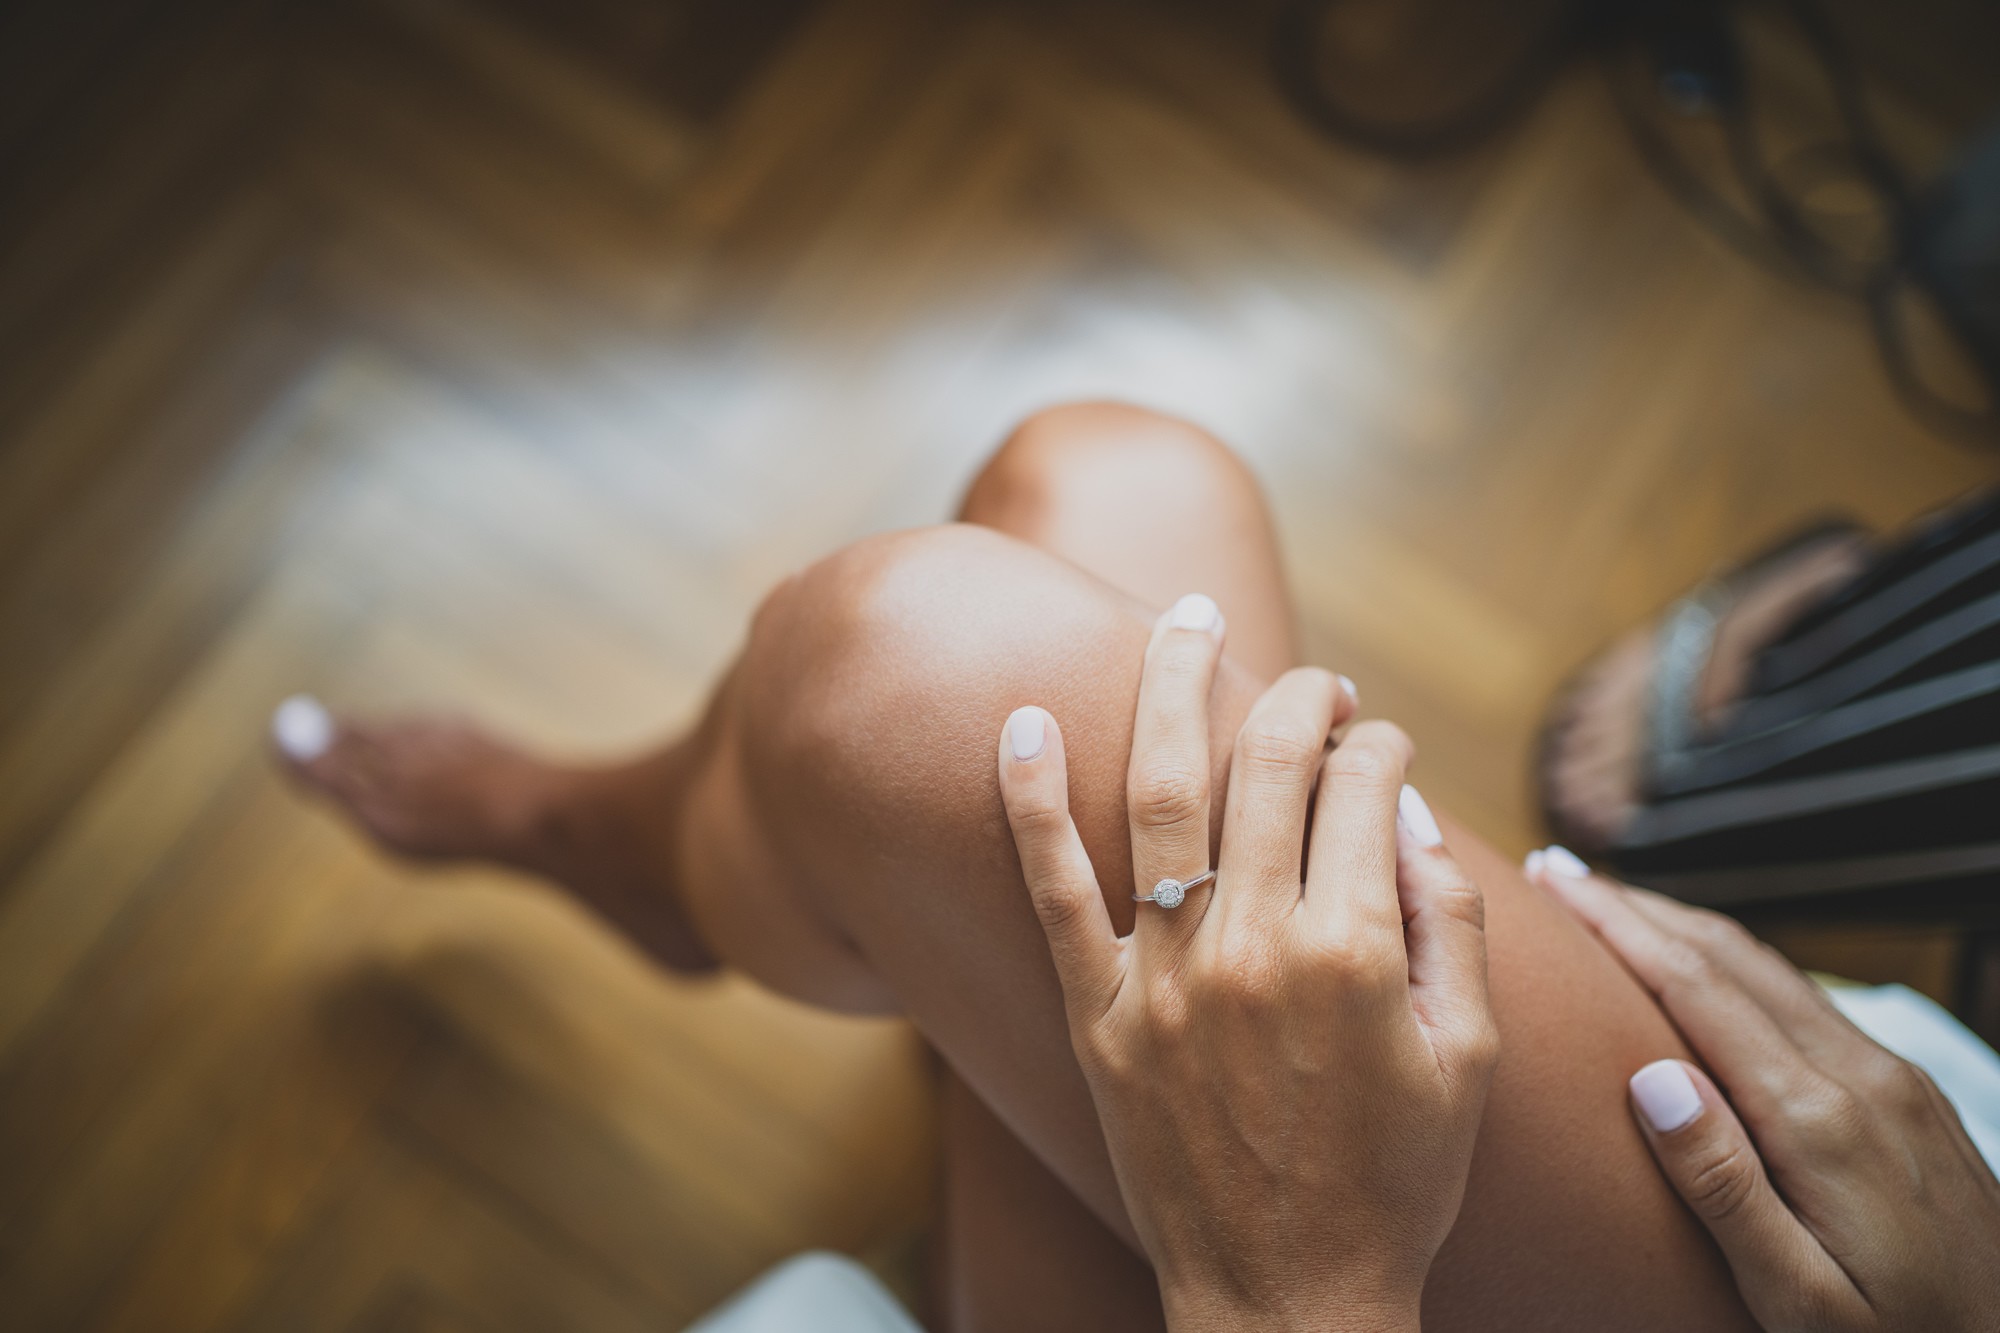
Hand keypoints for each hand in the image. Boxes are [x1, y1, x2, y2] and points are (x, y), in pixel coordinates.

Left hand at [995, 595, 1499, 1332]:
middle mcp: (1252, 943)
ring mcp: (1165, 974)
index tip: (1383, 743)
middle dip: (1299, 697)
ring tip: (1180, 618)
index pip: (1363, 788)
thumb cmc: (1394, 1184)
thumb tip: (1411, 816)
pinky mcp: (1099, 1013)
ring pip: (1162, 792)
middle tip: (1315, 679)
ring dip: (1172, 689)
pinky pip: (1050, 889)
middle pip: (1268, 765)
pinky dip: (1028, 801)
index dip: (1381, 746)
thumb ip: (1447, 925)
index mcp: (1354, 950)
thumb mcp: (1469, 1059)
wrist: (1286, 1296)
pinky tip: (1019, 722)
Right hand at [1526, 849, 1999, 1332]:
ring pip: (1771, 970)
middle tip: (1562, 874)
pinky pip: (1805, 1001)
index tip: (1557, 884)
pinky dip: (1735, 967)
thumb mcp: (1800, 1297)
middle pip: (1732, 957)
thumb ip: (1726, 1189)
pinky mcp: (1908, 1094)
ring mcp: (1893, 1080)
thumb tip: (1653, 1081)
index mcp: (1820, 1122)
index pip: (1698, 989)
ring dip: (1684, 926)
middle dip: (1639, 906)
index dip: (1619, 927)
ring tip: (1616, 906)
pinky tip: (1705, 975)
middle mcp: (1862, 1078)